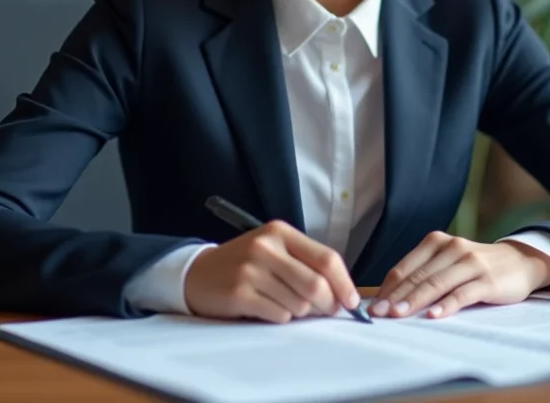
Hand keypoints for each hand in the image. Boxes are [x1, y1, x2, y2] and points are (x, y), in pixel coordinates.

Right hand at [183, 220, 361, 323]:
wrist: (197, 274)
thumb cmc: (245, 265)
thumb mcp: (274, 251)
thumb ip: (306, 265)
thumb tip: (343, 295)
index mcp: (280, 232)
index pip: (327, 259)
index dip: (345, 283)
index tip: (352, 301)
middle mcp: (266, 247)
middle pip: (316, 285)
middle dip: (327, 305)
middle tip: (325, 312)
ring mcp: (251, 270)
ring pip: (300, 304)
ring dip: (299, 312)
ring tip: (283, 303)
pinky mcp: (240, 293)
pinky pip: (279, 315)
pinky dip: (280, 317)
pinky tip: (266, 308)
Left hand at [371, 231, 549, 319]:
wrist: (519, 262)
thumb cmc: (475, 267)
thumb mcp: (448, 262)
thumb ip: (424, 274)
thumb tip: (390, 298)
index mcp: (436, 242)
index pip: (405, 267)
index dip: (387, 288)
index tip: (372, 306)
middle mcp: (452, 248)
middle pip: (418, 276)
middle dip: (395, 297)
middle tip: (378, 314)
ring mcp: (470, 263)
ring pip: (437, 283)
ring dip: (415, 300)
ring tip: (398, 315)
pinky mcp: (487, 280)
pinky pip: (462, 293)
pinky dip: (446, 305)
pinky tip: (433, 315)